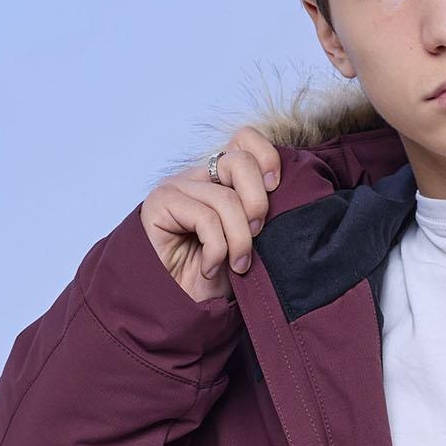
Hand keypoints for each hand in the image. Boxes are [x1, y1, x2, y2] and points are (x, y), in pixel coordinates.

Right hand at [140, 124, 281, 304]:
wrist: (179, 307)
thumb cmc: (217, 278)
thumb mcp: (250, 243)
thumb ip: (260, 214)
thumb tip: (286, 193)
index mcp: (222, 179)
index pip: (245, 139)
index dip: (267, 156)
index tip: (277, 190)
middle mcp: (200, 177)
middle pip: (240, 161)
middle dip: (258, 203)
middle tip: (258, 236)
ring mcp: (178, 187)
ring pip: (226, 199)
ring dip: (240, 240)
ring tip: (237, 265)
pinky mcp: (160, 203)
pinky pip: (205, 218)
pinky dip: (217, 250)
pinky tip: (210, 268)